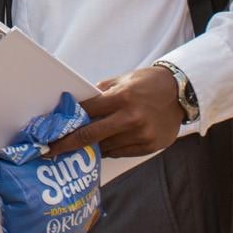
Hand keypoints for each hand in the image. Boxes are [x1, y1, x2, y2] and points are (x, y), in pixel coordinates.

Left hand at [49, 66, 184, 158]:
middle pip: (91, 135)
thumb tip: (79, 104)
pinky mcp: (149, 146)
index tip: (52, 132)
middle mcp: (131, 118)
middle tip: (50, 151)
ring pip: (105, 147)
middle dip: (68, 144)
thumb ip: (101, 93)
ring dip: (92, 146)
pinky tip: (106, 144)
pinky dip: (110, 149)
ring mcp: (141, 134)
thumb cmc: (149, 83)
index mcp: (122, 98)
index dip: (67, 123)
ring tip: (83, 144)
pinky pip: (121, 153)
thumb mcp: (123, 80)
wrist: (181, 93)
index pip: (87, 113)